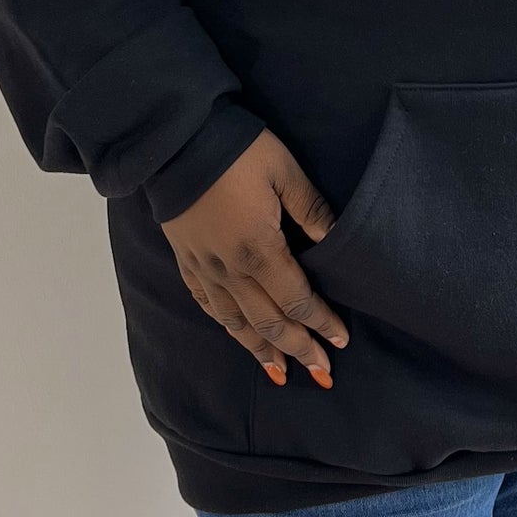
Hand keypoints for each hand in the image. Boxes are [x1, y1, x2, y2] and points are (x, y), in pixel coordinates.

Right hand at [159, 128, 349, 388]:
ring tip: (281, 374)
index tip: (340, 341)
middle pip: (269, 323)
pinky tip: (237, 335)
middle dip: (297, 349)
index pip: (297, 300)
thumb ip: (311, 208)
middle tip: (321, 372)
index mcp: (261, 250)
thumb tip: (337, 239)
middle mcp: (232, 270)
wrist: (176, 142)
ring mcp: (205, 268)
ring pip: (236, 323)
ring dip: (261, 351)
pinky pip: (207, 305)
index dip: (320, 323)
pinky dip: (226, 327)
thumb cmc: (237, 151)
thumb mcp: (285, 170)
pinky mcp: (186, 260)